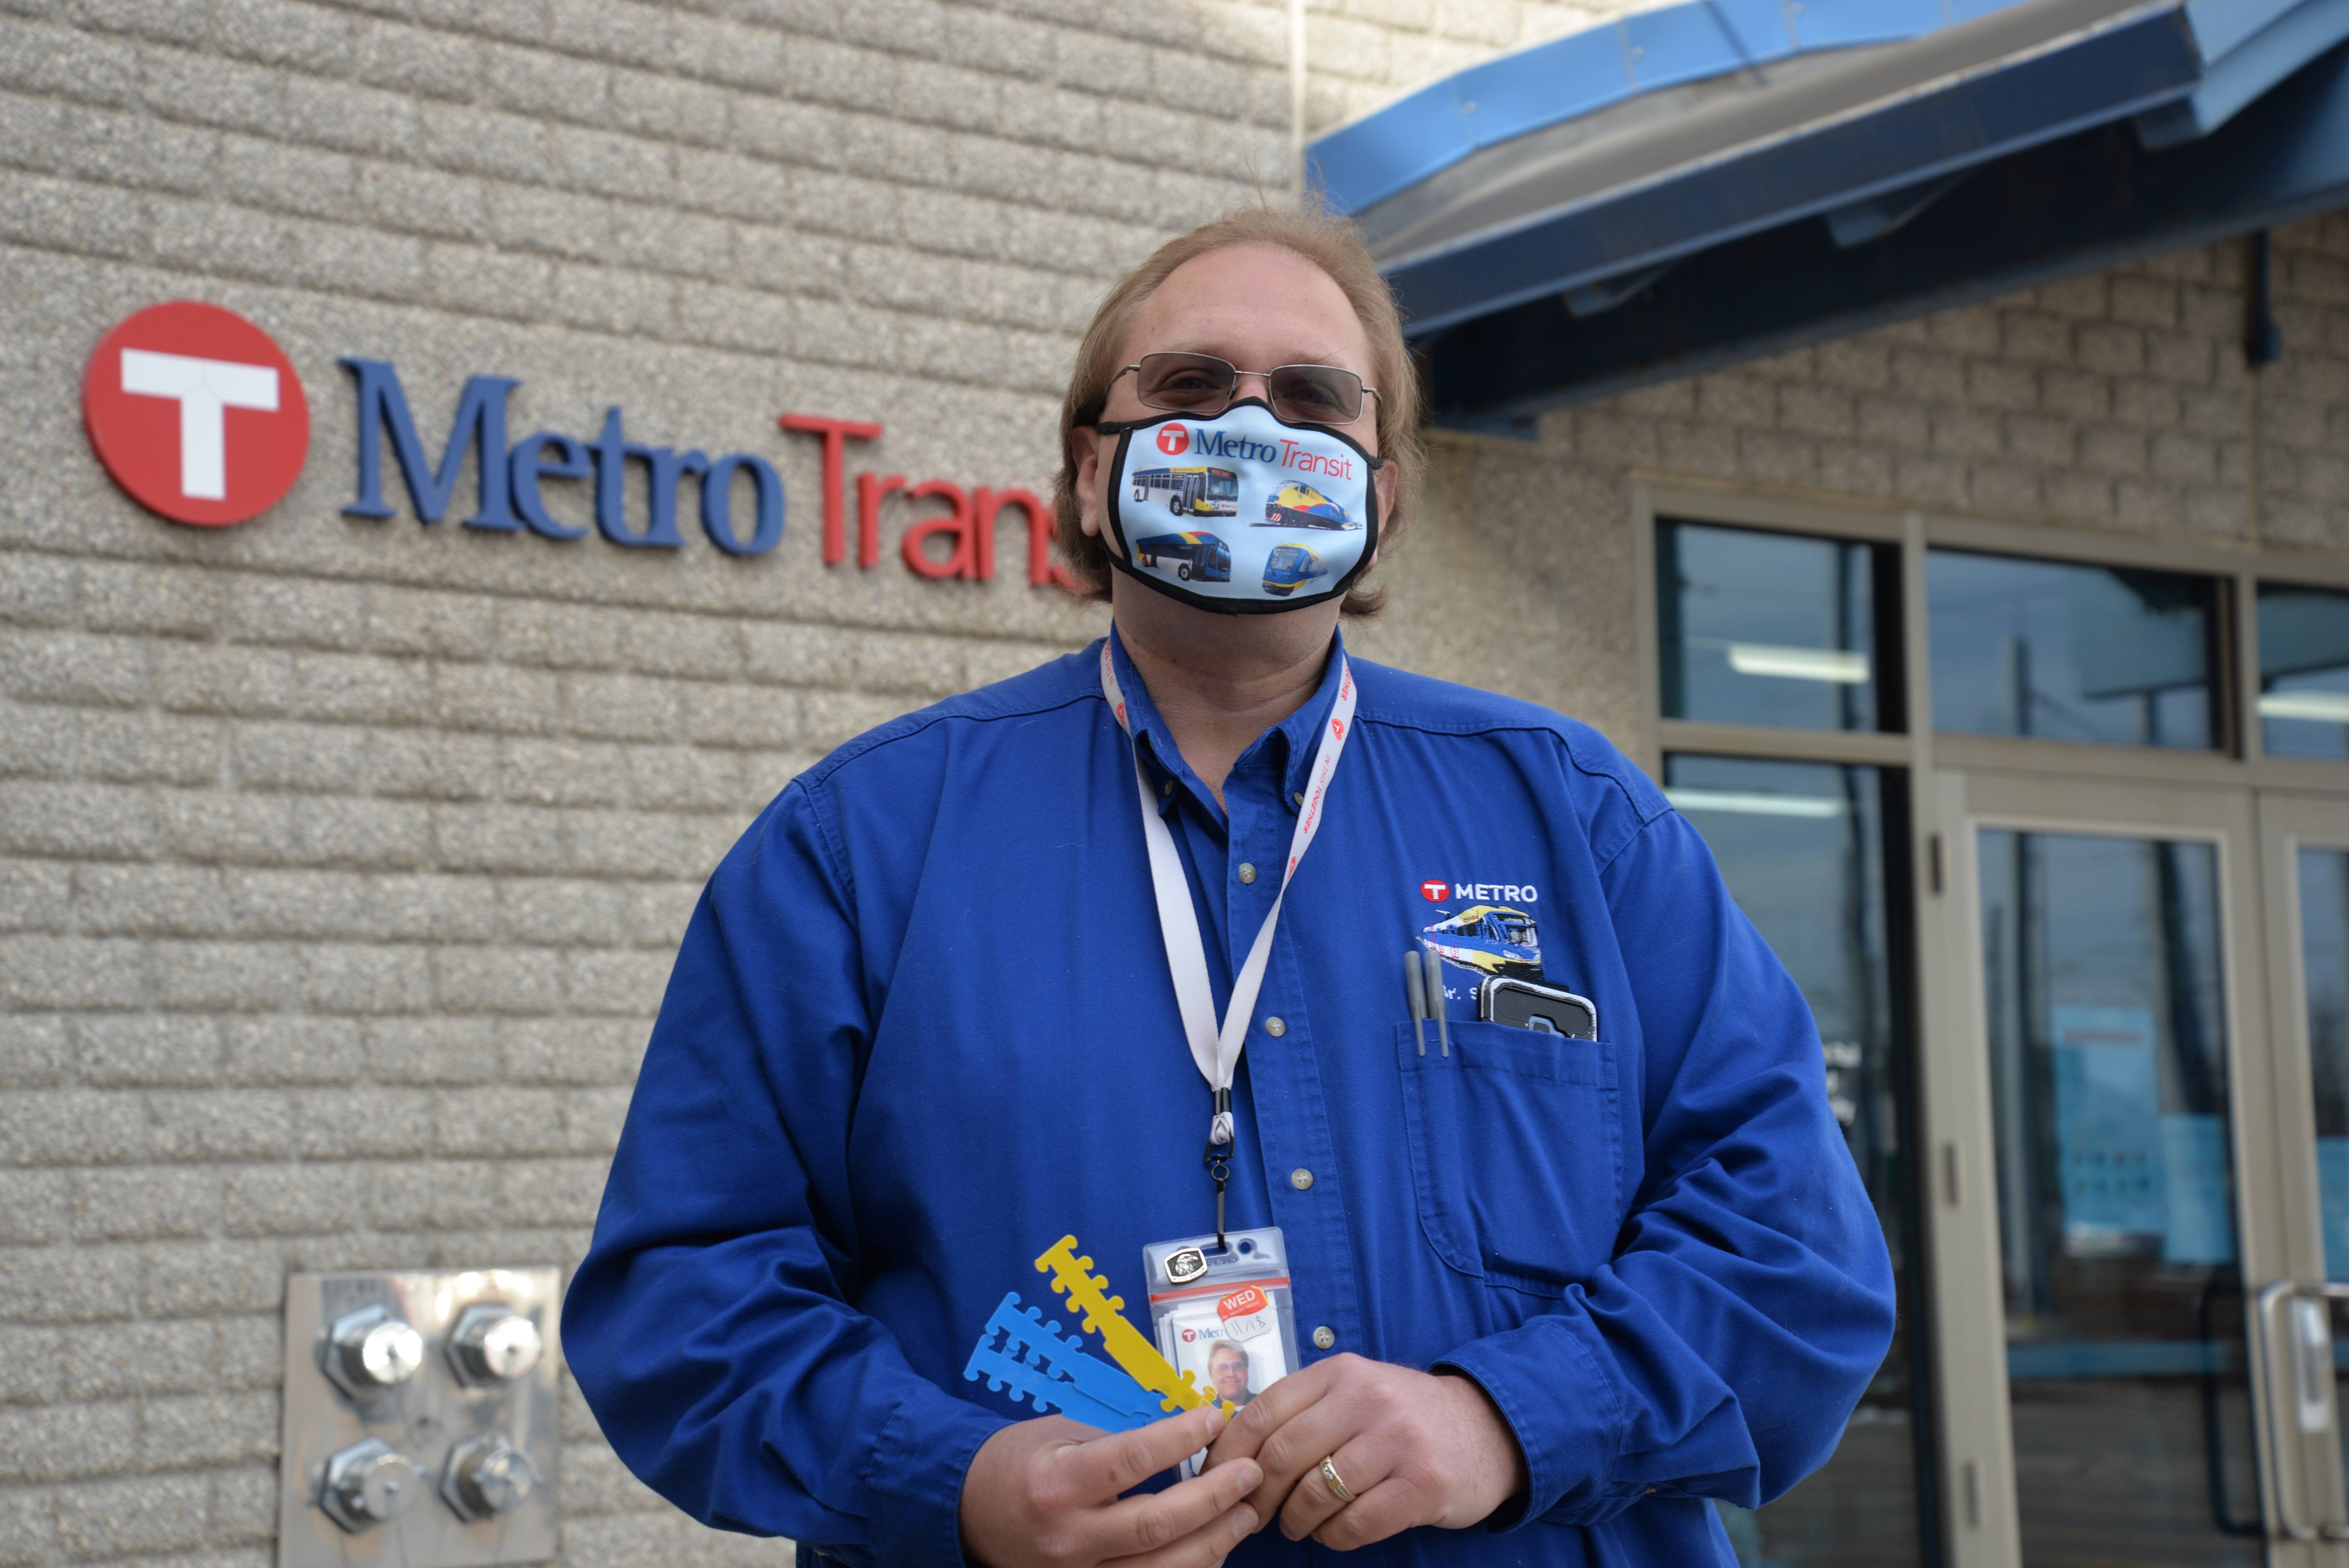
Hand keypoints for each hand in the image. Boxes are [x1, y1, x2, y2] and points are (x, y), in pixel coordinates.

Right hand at [959, 1406, 1261, 1567]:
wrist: (967, 1512)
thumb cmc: (1016, 1463)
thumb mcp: (1057, 1434)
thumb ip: (1114, 1441)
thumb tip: (1181, 1440)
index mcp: (1058, 1483)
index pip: (1131, 1460)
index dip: (1179, 1439)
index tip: (1214, 1419)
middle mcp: (1069, 1536)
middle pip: (1156, 1525)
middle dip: (1212, 1499)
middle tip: (1249, 1473)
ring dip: (1212, 1543)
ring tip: (1244, 1514)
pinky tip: (1213, 1549)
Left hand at [1203, 1354, 1526, 1549]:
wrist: (1487, 1430)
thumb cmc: (1404, 1417)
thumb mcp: (1356, 1392)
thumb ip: (1304, 1409)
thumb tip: (1234, 1448)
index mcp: (1341, 1373)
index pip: (1264, 1409)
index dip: (1230, 1450)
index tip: (1216, 1478)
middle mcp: (1367, 1399)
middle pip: (1284, 1453)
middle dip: (1258, 1494)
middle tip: (1253, 1514)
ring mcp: (1397, 1441)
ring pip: (1316, 1492)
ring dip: (1296, 1520)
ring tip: (1299, 1525)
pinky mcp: (1423, 1483)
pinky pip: (1355, 1523)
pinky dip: (1335, 1537)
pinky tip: (1335, 1532)